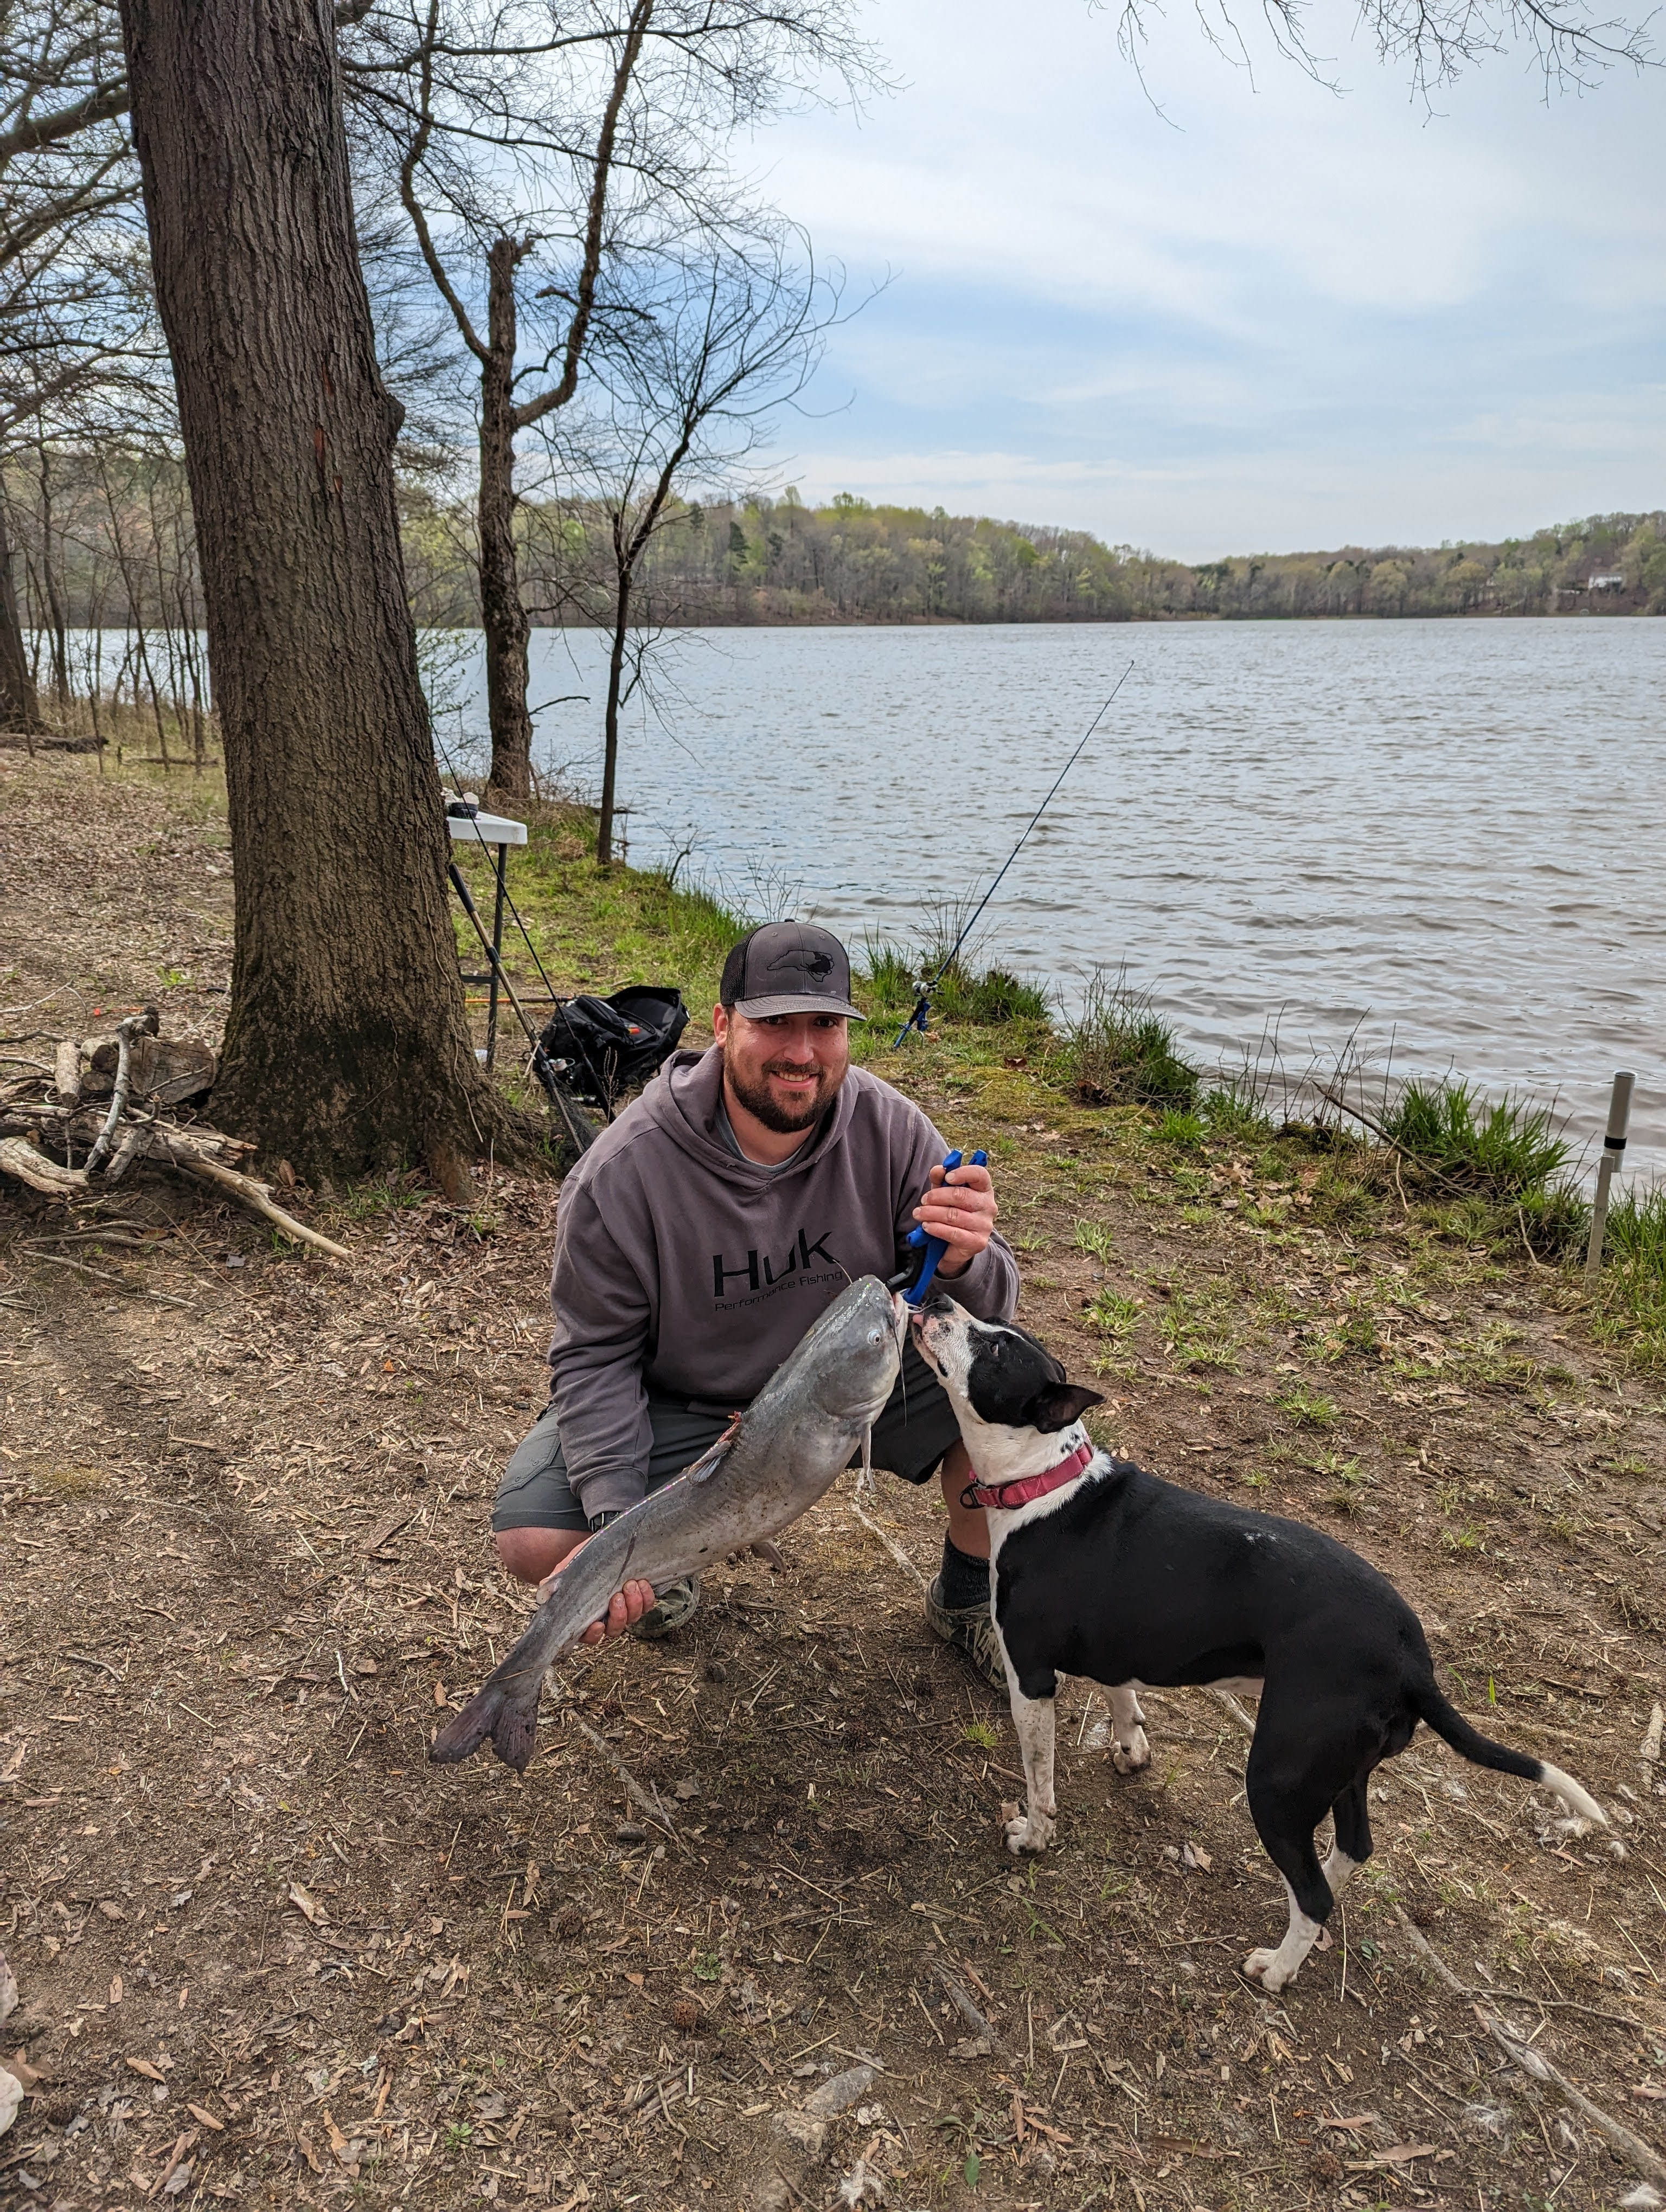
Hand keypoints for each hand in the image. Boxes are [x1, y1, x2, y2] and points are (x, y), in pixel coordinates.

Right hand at [537, 1539, 656, 1644]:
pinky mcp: (640, 1597)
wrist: (606, 1541)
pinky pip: (648, 1605)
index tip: (598, 1624)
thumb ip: (557, 1579)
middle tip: (617, 1596)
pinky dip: (647, 1597)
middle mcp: (606, 1615)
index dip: (593, 1634)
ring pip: (632, 1618)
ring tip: (630, 1585)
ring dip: (634, 1604)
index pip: (587, 1635)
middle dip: (619, 1616)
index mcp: (585, 1614)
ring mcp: (625, 1607)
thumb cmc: (585, 1557)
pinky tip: (642, 1583)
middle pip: (614, 1629)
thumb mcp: (570, 1565)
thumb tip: (545, 1589)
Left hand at [912, 1157, 997, 1278]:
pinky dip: (936, 1228)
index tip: (947, 1177)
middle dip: (937, 1196)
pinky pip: (953, 1233)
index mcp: (983, 1189)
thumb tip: (938, 1170)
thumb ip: (940, 1180)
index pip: (980, 1174)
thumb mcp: (944, 1193)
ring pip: (954, 1215)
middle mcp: (988, 1206)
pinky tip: (926, 1226)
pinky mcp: (977, 1242)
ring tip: (918, 1213)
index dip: (963, 1173)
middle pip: (961, 1195)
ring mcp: (984, 1225)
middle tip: (923, 1200)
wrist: (956, 1246)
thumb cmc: (952, 1211)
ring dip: (931, 1213)